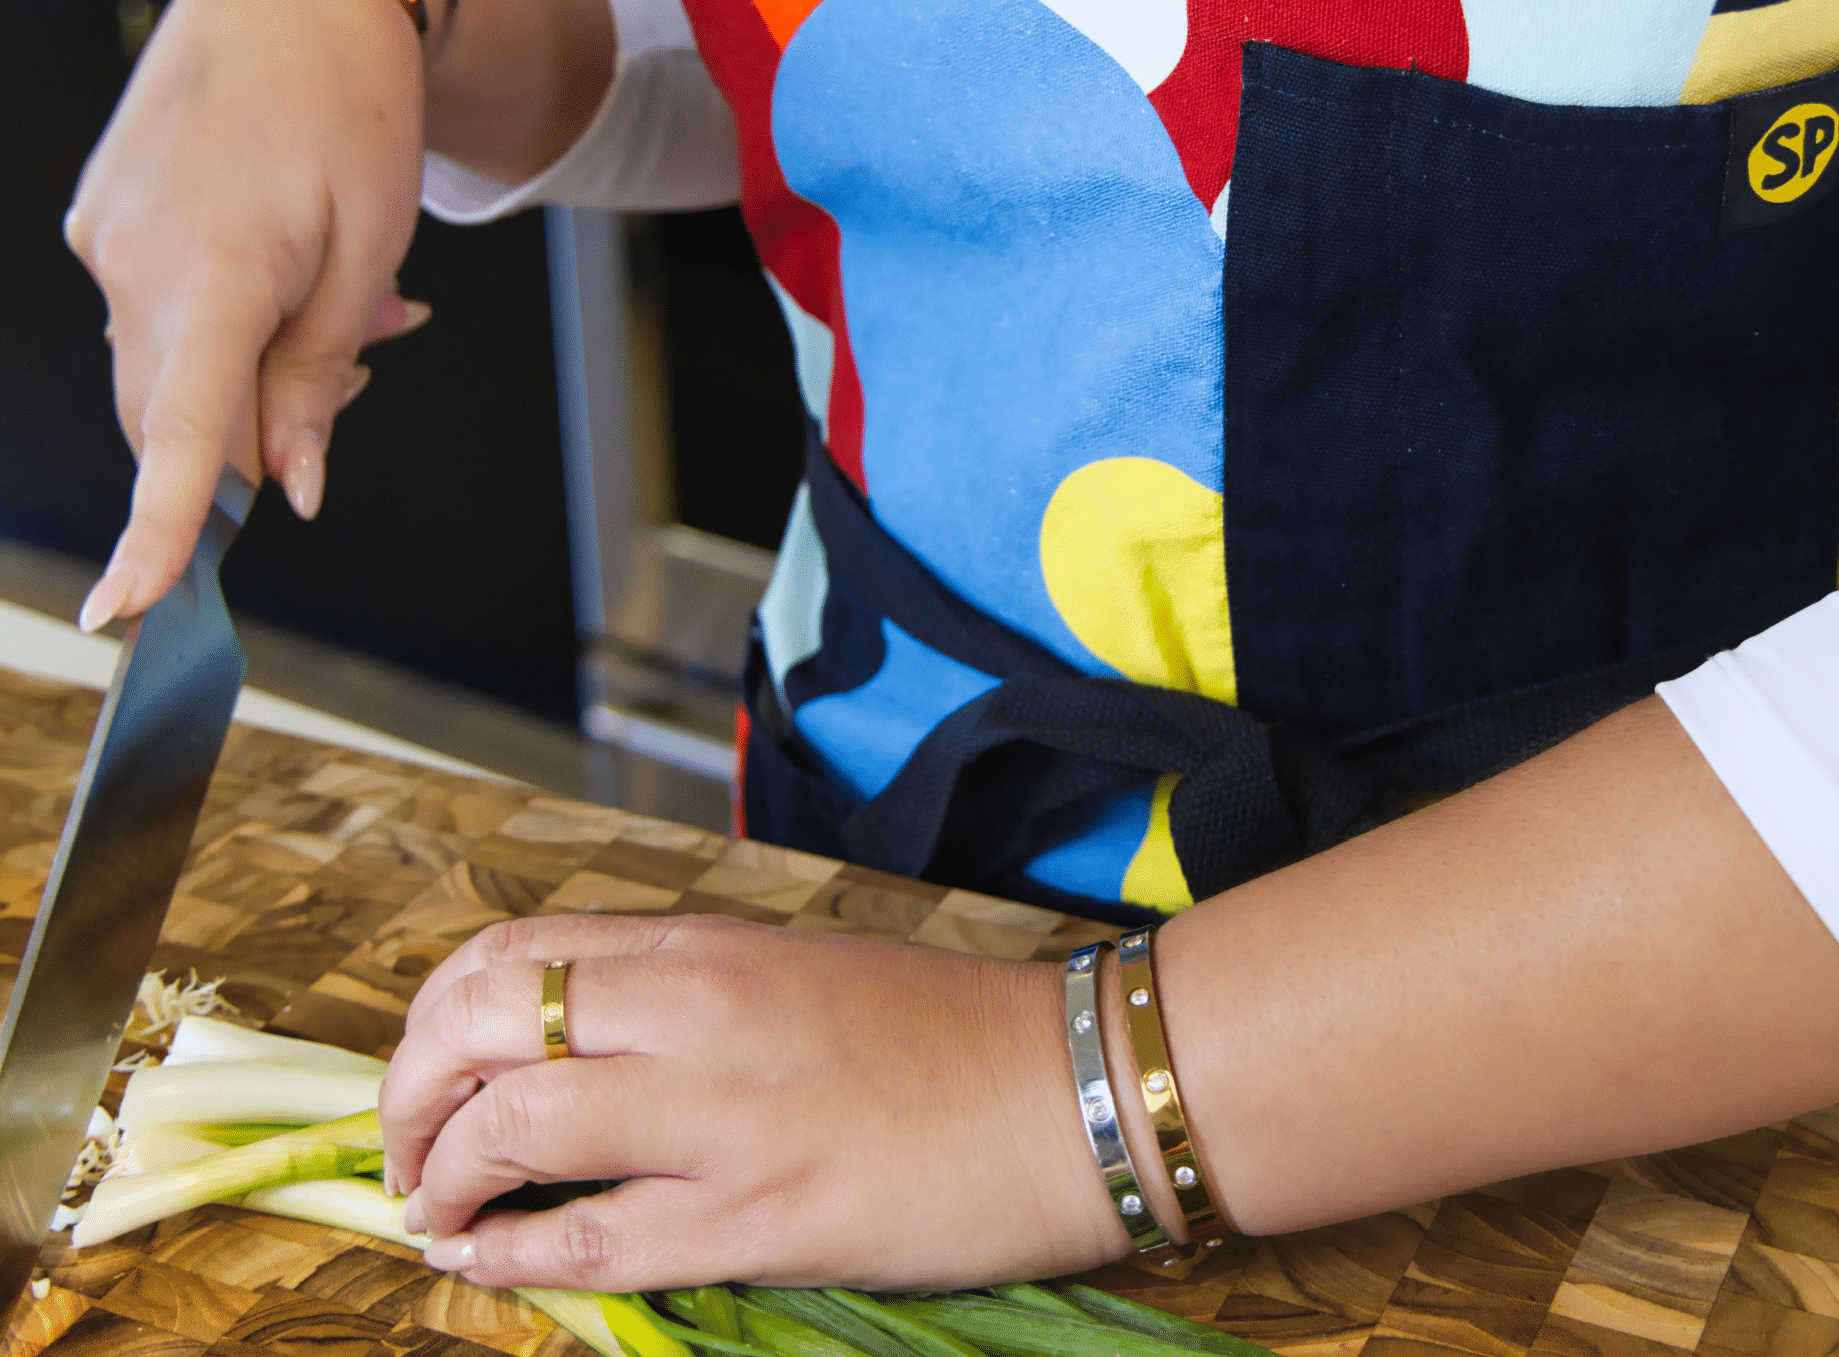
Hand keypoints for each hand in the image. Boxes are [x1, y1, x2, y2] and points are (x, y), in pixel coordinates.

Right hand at [66, 0, 434, 627]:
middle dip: (258, 426)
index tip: (129, 611)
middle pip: (177, 411)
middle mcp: (133, 261)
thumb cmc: (352, 108)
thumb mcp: (370, 251)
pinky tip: (288, 267)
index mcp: (214, 272)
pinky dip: (220, 318)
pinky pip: (156, 308)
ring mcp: (105, 235)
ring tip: (342, 300)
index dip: (155, 532)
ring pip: (167, 362)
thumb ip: (318, 377)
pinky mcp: (101, 214)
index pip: (176, 435)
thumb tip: (290, 485)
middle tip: (360, 363)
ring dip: (247, 366)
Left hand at [378, 912, 1131, 1291]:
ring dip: (439, 1178)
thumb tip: (569, 1045)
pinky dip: (504, 1257)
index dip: (435, 1016)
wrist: (1065, 1088)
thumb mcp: (794, 971)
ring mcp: (717, 1115)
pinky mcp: (751, 1219)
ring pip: (511, 1127)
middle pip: (480, 1025)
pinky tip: (481, 1263)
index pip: (512, 950)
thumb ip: (682, 993)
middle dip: (409, 1093)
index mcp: (706, 942)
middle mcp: (693, 1009)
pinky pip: (583, 1244)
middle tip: (407, 1149)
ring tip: (435, 1211)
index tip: (427, 1069)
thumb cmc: (939, 1030)